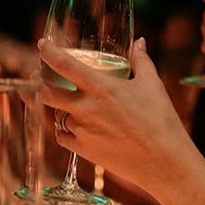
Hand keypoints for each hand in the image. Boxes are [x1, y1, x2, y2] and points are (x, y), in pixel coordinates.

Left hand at [38, 37, 199, 199]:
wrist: (163, 161)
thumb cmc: (161, 120)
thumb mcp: (152, 84)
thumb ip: (141, 60)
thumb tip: (139, 42)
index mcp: (100, 87)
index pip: (63, 64)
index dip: (48, 52)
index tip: (42, 44)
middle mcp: (85, 108)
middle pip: (47, 92)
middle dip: (41, 83)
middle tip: (44, 78)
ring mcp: (81, 130)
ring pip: (57, 115)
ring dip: (60, 108)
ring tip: (71, 104)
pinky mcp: (83, 150)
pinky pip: (62, 136)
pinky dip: (65, 129)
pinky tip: (75, 126)